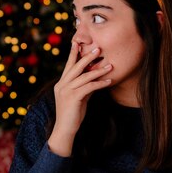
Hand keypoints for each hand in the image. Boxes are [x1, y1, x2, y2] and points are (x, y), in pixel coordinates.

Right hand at [48, 41, 112, 155]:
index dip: (73, 54)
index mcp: (61, 84)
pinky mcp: (73, 98)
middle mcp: (62, 85)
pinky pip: (89, 87)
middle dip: (87, 56)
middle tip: (98, 48)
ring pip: (84, 76)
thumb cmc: (72, 115)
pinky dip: (100, 83)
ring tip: (110, 65)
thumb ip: (84, 87)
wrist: (65, 129)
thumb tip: (95, 79)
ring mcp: (66, 91)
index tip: (77, 43)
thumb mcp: (78, 98)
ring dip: (99, 70)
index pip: (68, 66)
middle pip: (76, 67)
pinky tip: (109, 82)